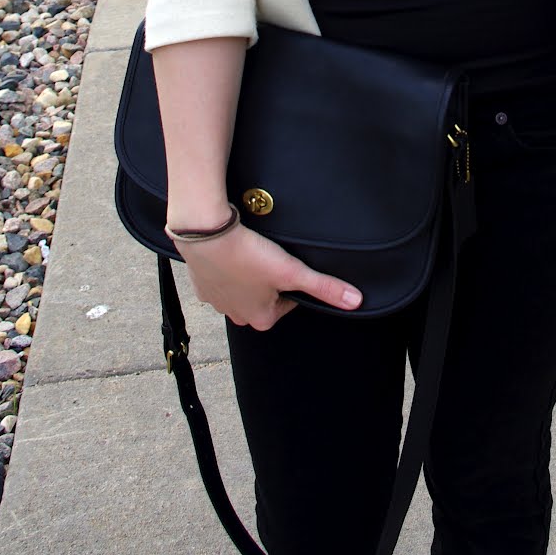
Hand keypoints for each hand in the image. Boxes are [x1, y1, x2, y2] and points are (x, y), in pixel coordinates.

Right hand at [179, 222, 362, 329]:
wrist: (206, 235)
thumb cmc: (248, 255)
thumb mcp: (292, 271)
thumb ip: (324, 287)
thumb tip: (355, 301)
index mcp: (260, 319)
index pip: (287, 302)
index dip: (291, 281)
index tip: (287, 263)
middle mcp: (236, 316)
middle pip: (263, 297)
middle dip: (268, 278)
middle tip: (269, 255)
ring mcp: (216, 301)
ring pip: (241, 288)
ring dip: (247, 272)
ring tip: (251, 251)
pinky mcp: (200, 284)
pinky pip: (220, 276)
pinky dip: (226, 265)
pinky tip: (231, 249)